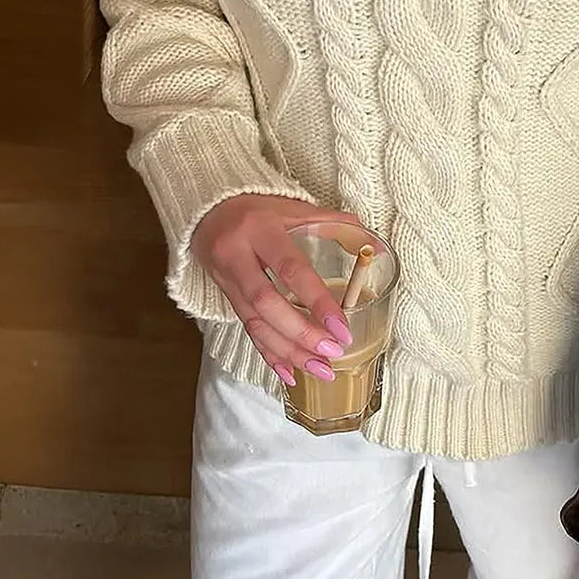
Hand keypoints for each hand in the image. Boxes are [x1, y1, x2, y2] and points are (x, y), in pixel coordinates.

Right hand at [192, 194, 361, 385]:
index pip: (291, 270)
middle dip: (302, 333)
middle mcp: (238, 256)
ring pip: (255, 323)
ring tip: (320, 369)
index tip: (341, 328)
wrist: (207, 209)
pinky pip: (246, 329)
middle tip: (332, 352)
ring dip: (289, 351)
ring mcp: (227, 279)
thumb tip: (372, 243)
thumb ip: (332, 222)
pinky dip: (269, 353)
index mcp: (260, 230)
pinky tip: (289, 372)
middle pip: (267, 304)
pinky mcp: (224, 295)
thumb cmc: (258, 208)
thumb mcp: (292, 206)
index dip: (317, 301)